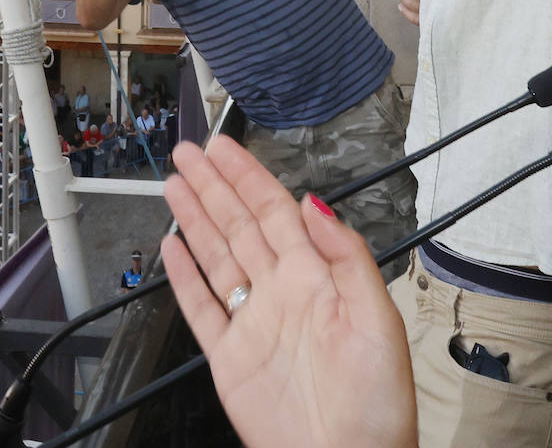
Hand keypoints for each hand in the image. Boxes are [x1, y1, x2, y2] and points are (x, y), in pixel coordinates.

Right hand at [162, 137, 415, 447]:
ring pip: (217, 256)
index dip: (247, 175)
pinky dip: (184, 278)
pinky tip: (172, 248)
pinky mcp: (232, 359)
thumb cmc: (377, 403)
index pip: (274, 210)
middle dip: (214, 185)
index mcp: (316, 277)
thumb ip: (347, 256)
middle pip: (239, 224)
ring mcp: (254, 323)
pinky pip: (202, 309)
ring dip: (195, 219)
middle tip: (189, 152)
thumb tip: (315, 205)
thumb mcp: (379, 319)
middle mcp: (282, 292)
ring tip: (175, 185)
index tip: (224, 148)